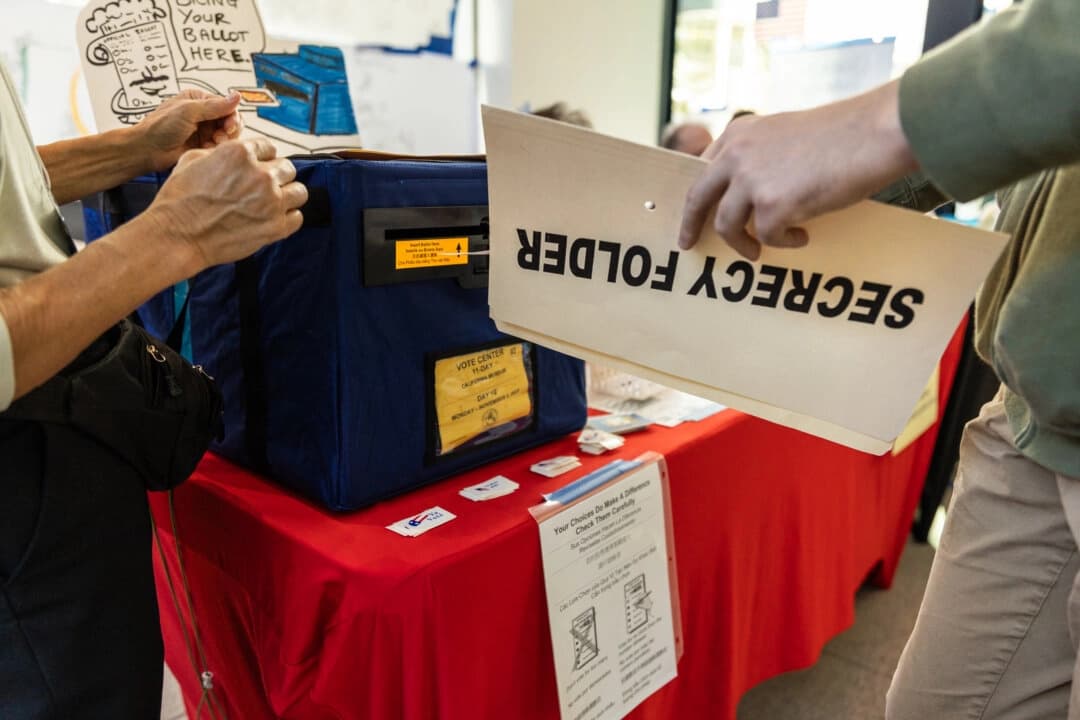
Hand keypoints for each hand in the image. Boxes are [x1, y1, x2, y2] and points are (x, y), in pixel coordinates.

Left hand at [135, 90, 244, 171]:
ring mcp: (204, 130)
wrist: (147, 150)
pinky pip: (219, 147)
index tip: (229, 127)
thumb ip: (214, 105)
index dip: (232, 116)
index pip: (227, 105)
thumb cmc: (160, 127)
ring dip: (222, 141)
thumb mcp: (188, 111)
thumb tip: (236, 96)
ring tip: (210, 144)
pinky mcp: (203, 145)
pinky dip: (216, 149)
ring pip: (227, 135)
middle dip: (228, 130)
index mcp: (199, 100)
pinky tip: (205, 150)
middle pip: (230, 121)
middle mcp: (203, 114)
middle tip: (220, 137)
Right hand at [146, 138, 307, 272]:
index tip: (259, 168)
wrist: (177, 235)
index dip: (263, 159)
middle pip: (287, 169)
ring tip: (273, 204)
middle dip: (277, 177)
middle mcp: (261, 175)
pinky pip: (298, 217)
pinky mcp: (276, 227)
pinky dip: (289, 218)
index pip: (269, 148)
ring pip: (299, 192)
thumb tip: (237, 154)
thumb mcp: (193, 159)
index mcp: (241, 153)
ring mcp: (272, 202)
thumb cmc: (179, 200)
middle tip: (264, 188)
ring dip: (288, 196)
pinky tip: (274, 220)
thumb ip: (222, 152)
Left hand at [677, 80, 919, 259]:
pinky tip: (802, 237)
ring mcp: (751, 180)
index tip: (693, 212)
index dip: (698, 194)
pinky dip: (783, 243)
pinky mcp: (772, 205)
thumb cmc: (842, 134)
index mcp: (739, 134)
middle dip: (690, 225)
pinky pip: (767, 237)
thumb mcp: (785, 134)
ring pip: (726, 225)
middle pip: (697, 198)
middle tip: (688, 243)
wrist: (873, 133)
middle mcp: (737, 155)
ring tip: (756, 251)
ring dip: (741, 244)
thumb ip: (759, 156)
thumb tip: (746, 192)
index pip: (703, 169)